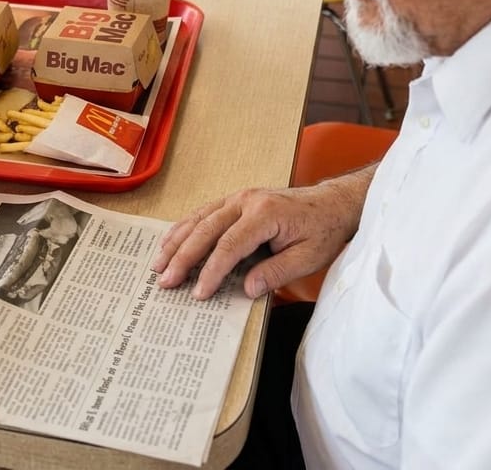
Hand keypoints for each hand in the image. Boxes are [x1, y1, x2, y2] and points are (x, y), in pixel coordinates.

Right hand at [152, 180, 362, 299]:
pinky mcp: (235, 200)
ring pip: (199, 219)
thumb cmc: (323, 231)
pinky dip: (184, 227)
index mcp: (265, 214)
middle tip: (164, 279)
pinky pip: (204, 213)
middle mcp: (246, 201)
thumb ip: (277, 272)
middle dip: (183, 256)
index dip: (211, 270)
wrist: (332, 203)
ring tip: (158, 263)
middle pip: (206, 229)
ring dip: (177, 241)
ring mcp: (238, 198)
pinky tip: (171, 240)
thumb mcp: (309, 258)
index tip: (198, 293)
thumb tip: (246, 289)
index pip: (230, 245)